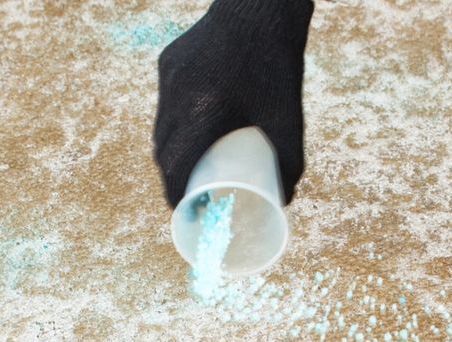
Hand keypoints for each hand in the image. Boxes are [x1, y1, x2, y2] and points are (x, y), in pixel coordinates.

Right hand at [153, 0, 314, 206]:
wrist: (260, 7)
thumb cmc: (278, 65)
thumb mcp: (289, 118)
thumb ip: (290, 161)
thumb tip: (286, 200)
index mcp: (201, 115)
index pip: (175, 168)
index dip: (175, 196)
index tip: (184, 211)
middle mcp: (177, 97)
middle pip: (164, 151)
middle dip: (172, 177)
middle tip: (190, 192)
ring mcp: (169, 77)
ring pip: (161, 126)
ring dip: (170, 149)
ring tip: (187, 164)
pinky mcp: (169, 61)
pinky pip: (166, 101)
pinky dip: (174, 120)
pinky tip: (187, 127)